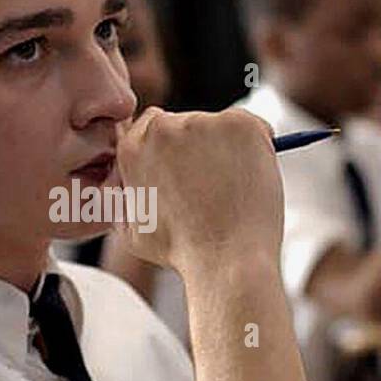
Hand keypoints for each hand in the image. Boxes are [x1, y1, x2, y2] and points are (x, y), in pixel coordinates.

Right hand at [115, 108, 282, 277]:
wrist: (225, 259)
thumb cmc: (181, 251)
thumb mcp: (130, 228)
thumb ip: (123, 195)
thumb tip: (124, 180)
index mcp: (133, 148)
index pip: (152, 125)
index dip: (173, 149)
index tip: (187, 167)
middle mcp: (164, 129)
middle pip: (186, 122)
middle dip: (199, 146)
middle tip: (212, 182)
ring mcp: (203, 123)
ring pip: (220, 126)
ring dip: (227, 149)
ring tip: (230, 190)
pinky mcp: (239, 124)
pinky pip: (252, 128)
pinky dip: (257, 148)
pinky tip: (249, 179)